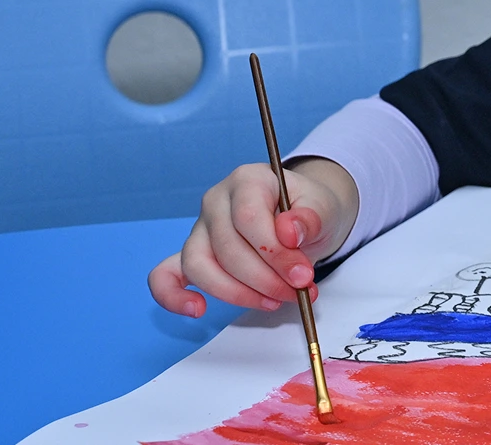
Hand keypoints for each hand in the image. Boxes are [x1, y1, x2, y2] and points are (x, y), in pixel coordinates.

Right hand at [147, 158, 358, 317]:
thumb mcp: (324, 207)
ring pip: (199, 266)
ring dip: (237, 293)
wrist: (305, 217)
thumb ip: (311, 217)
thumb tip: (289, 232)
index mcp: (248, 180)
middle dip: (264, 279)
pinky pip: (166, 275)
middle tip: (297, 292)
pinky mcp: (191, 255)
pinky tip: (197, 310)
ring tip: (273, 301)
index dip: (275, 253)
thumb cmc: (310, 209)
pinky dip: (173, 295)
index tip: (303, 276)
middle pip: (227, 247)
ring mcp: (199, 229)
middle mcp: (216, 201)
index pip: (249, 218)